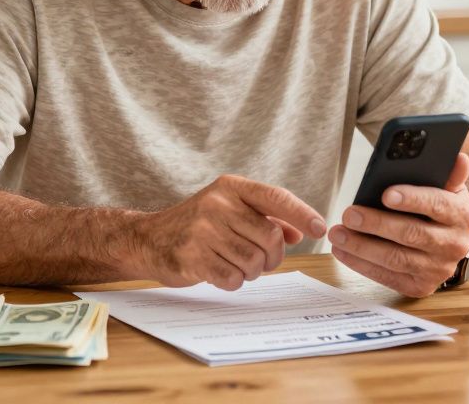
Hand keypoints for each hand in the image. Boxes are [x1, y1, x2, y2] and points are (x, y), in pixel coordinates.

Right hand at [129, 174, 326, 290]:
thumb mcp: (229, 210)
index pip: (275, 197)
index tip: (320, 228)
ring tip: (235, 264)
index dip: (302, 213)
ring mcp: (202, 230)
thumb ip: (265, 217)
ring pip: (254, 262)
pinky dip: (232, 281)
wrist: (148, 238)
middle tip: (261, 261)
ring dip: (250, 271)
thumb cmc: (197, 225)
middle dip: (272, 257)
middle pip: (270, 238)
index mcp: (230, 187)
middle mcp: (217, 204)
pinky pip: (232, 278)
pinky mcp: (191, 257)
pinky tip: (219, 272)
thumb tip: (299, 231)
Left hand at [329, 152, 468, 297]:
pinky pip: (388, 277)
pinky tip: (343, 251)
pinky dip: (362, 265)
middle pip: (412, 234)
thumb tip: (458, 157)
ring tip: (337, 233)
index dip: (411, 199)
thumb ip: (449, 174)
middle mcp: (454, 245)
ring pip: (396, 259)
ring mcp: (438, 269)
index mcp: (463, 215)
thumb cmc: (442, 208)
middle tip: (349, 214)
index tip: (385, 194)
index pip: (437, 204)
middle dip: (377, 224)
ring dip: (362, 247)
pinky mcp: (421, 286)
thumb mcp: (449, 188)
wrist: (451, 243)